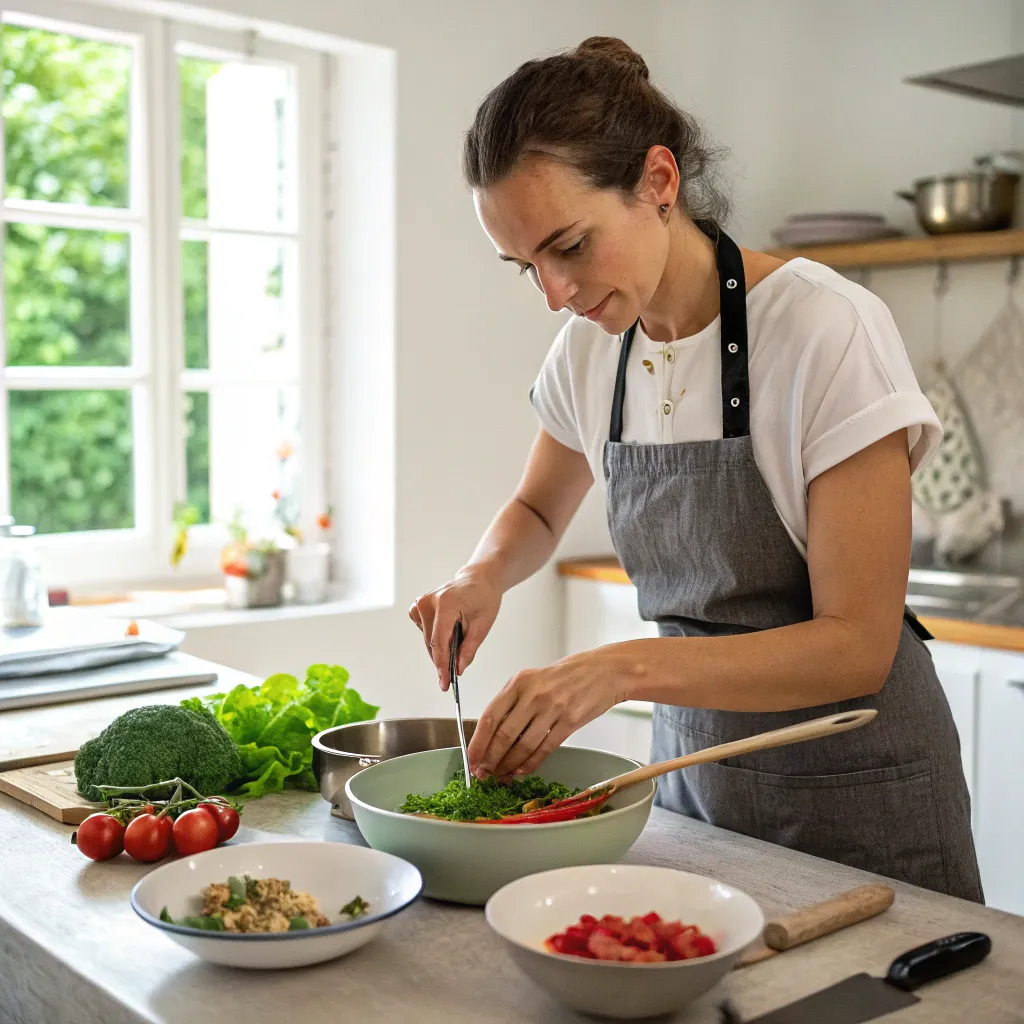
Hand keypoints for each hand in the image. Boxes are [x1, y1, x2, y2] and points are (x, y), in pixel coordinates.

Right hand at [409, 566, 501, 687]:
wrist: (479, 579)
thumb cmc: (483, 598)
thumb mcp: (482, 626)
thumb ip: (468, 649)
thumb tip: (458, 669)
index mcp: (446, 604)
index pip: (439, 642)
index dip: (442, 666)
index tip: (444, 683)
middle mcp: (429, 601)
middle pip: (431, 642)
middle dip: (441, 661)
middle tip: (449, 678)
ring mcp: (422, 602)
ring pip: (426, 638)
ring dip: (438, 648)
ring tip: (455, 646)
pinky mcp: (419, 605)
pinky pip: (423, 629)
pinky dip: (433, 636)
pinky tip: (446, 631)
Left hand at [466, 647, 636, 779]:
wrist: (604, 670)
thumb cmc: (567, 676)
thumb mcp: (534, 679)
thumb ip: (514, 702)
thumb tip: (492, 734)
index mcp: (519, 682)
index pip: (490, 716)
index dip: (478, 742)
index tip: (471, 758)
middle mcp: (533, 694)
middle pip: (504, 734)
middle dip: (490, 759)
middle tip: (483, 773)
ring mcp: (552, 708)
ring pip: (523, 745)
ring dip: (508, 765)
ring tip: (501, 775)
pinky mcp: (569, 721)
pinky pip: (544, 749)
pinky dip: (530, 764)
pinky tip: (521, 771)